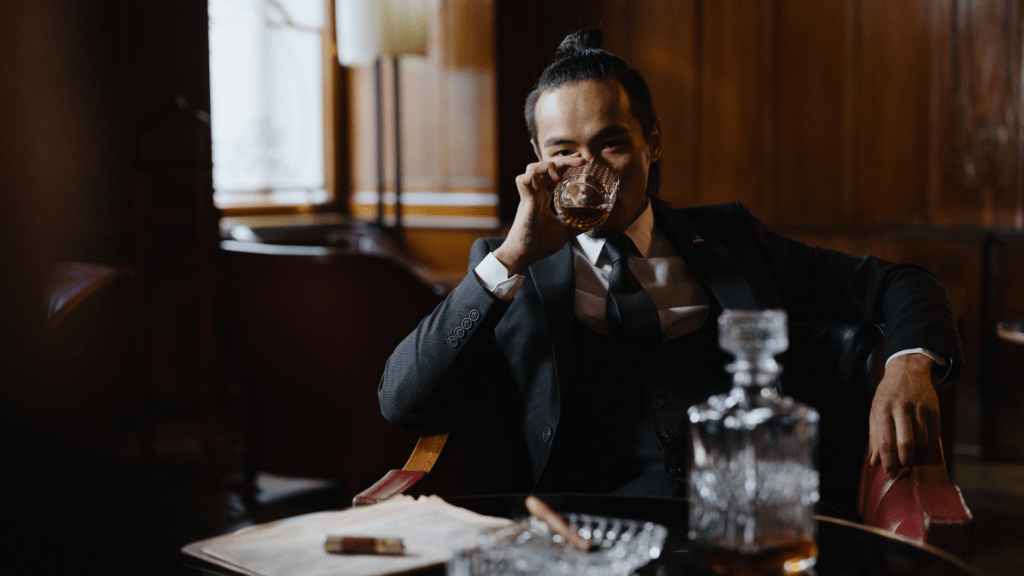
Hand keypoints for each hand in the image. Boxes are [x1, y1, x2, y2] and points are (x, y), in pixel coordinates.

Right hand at [493, 156, 585, 274]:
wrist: (525, 255)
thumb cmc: (539, 244)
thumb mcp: (564, 232)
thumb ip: (577, 226)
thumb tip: (594, 224)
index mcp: (543, 199)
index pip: (554, 175)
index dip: (566, 165)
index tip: (582, 161)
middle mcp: (535, 194)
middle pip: (546, 166)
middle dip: (564, 160)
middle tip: (581, 159)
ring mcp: (528, 196)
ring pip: (532, 167)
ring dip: (547, 166)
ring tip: (558, 176)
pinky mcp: (523, 201)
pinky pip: (522, 180)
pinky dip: (531, 177)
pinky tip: (539, 184)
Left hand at [868, 353, 939, 477]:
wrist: (908, 370)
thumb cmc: (888, 395)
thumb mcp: (875, 411)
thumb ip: (874, 437)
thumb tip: (875, 462)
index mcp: (882, 409)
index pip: (885, 442)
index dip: (888, 462)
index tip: (890, 474)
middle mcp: (901, 408)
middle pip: (905, 444)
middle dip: (904, 461)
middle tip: (902, 468)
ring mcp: (919, 408)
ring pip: (921, 442)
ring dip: (916, 454)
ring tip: (909, 451)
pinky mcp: (934, 410)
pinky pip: (934, 436)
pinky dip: (927, 446)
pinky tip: (920, 443)